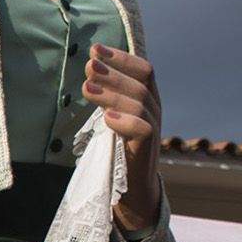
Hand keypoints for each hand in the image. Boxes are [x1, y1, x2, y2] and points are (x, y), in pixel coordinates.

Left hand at [84, 42, 161, 230]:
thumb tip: (89, 70)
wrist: (131, 190)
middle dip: (113, 71)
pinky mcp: (148, 150)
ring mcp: (154, 130)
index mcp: (147, 99)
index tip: (95, 50)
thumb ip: (107, 97)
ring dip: (112, 93)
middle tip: (87, 65)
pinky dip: (125, 121)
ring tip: (87, 88)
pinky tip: (107, 118)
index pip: (143, 70)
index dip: (121, 58)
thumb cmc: (117, 150)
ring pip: (140, 103)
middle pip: (141, 83)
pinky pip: (144, 130)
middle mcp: (155, 110)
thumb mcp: (111, 117)